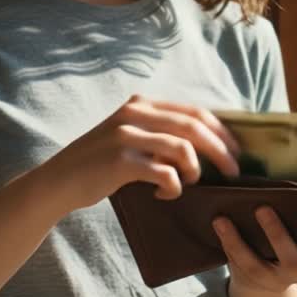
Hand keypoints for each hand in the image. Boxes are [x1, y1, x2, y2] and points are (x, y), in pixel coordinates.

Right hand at [40, 94, 241, 211]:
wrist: (59, 181)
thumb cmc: (100, 163)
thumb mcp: (130, 136)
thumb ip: (160, 133)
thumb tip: (208, 145)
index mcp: (142, 103)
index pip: (195, 111)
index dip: (222, 132)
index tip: (236, 152)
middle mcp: (135, 112)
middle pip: (194, 127)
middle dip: (221, 151)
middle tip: (233, 173)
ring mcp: (127, 135)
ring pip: (183, 149)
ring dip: (195, 171)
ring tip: (189, 183)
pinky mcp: (121, 161)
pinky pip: (165, 173)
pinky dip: (173, 187)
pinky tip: (164, 194)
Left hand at [213, 197, 296, 291]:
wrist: (263, 275)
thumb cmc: (289, 232)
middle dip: (278, 235)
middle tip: (261, 209)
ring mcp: (278, 279)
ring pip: (259, 266)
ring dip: (239, 243)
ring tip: (222, 219)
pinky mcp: (254, 281)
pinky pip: (239, 267)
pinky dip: (227, 246)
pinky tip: (217, 226)